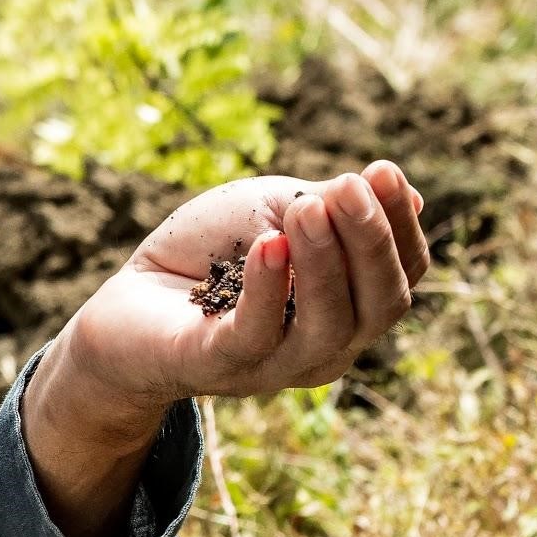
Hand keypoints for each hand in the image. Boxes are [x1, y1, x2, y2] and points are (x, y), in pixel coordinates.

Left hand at [18, 161, 429, 536]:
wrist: (126, 301)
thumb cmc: (208, 254)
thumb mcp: (273, 214)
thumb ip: (331, 207)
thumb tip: (409, 193)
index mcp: (349, 310)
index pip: (401, 275)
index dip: (400, 226)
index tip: (382, 171)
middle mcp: (325, 347)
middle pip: (379, 305)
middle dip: (370, 241)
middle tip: (350, 185)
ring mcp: (274, 365)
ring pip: (326, 325)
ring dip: (324, 262)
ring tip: (308, 208)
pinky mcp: (217, 366)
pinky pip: (255, 334)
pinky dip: (267, 288)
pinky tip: (267, 245)